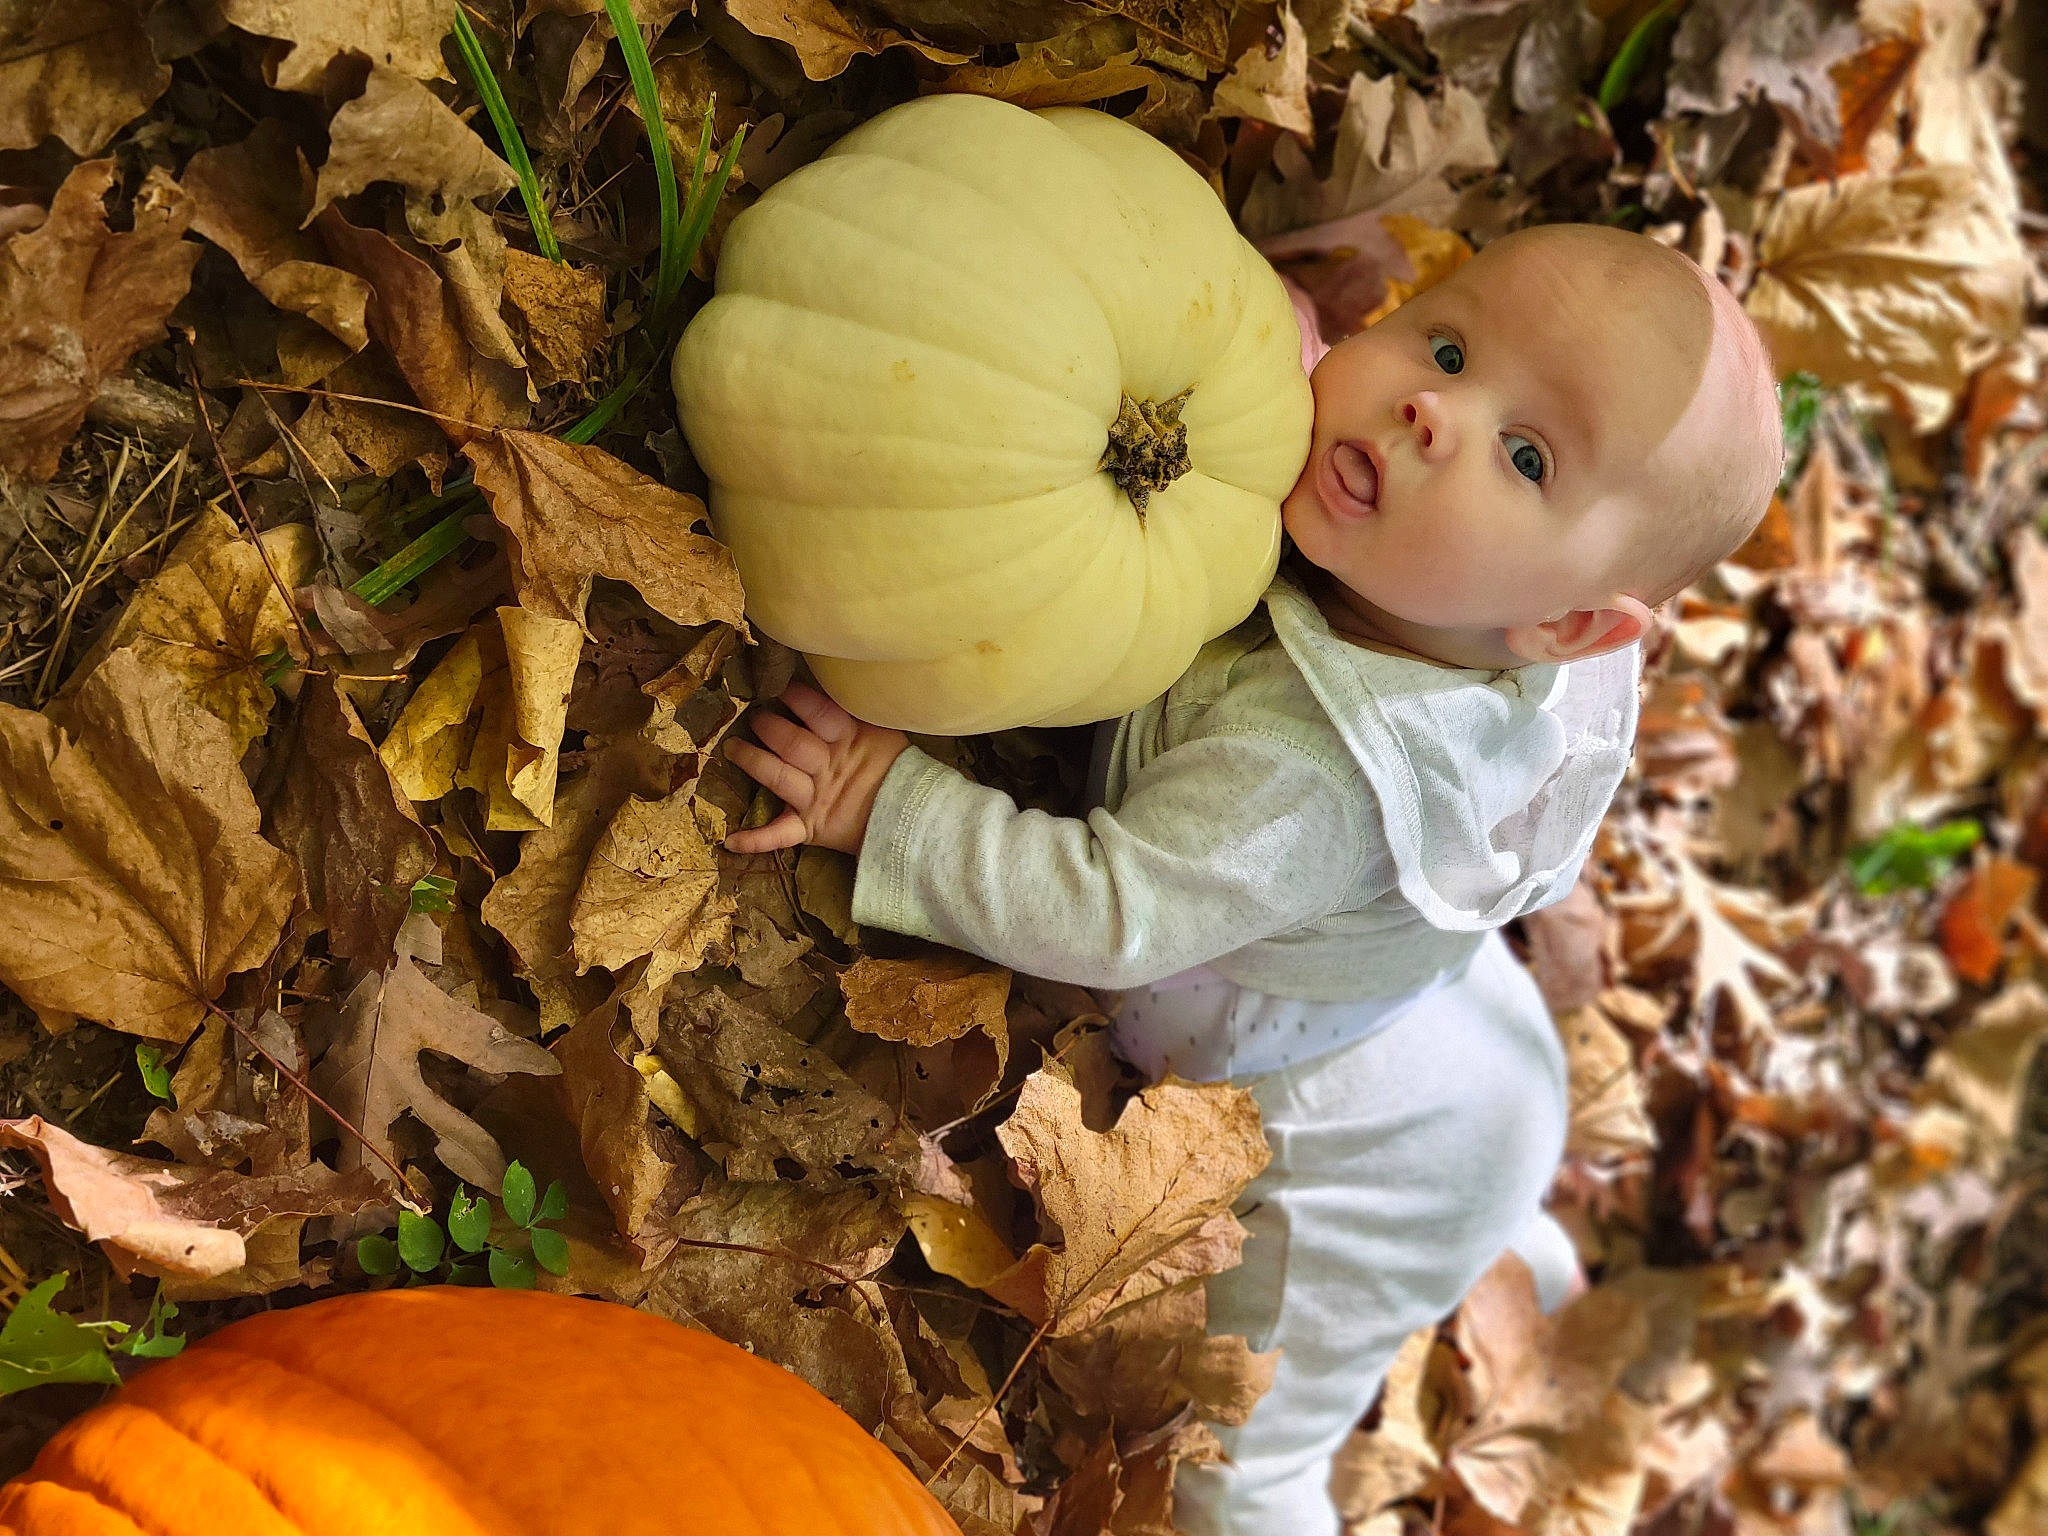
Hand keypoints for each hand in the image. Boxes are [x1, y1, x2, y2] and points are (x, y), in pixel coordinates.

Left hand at [721, 682, 908, 855]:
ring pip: (778, 778)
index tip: (779, 686)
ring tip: (731, 748)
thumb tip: (833, 677)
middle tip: (755, 716)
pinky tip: (731, 840)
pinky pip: (780, 835)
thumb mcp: (883, 731)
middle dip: (769, 727)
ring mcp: (816, 799)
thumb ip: (857, 710)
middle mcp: (828, 768)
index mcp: (850, 739)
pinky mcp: (810, 828)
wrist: (912, 817)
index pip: (820, 713)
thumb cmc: (895, 768)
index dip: (797, 698)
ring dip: (752, 761)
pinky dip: (756, 840)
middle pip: (793, 744)